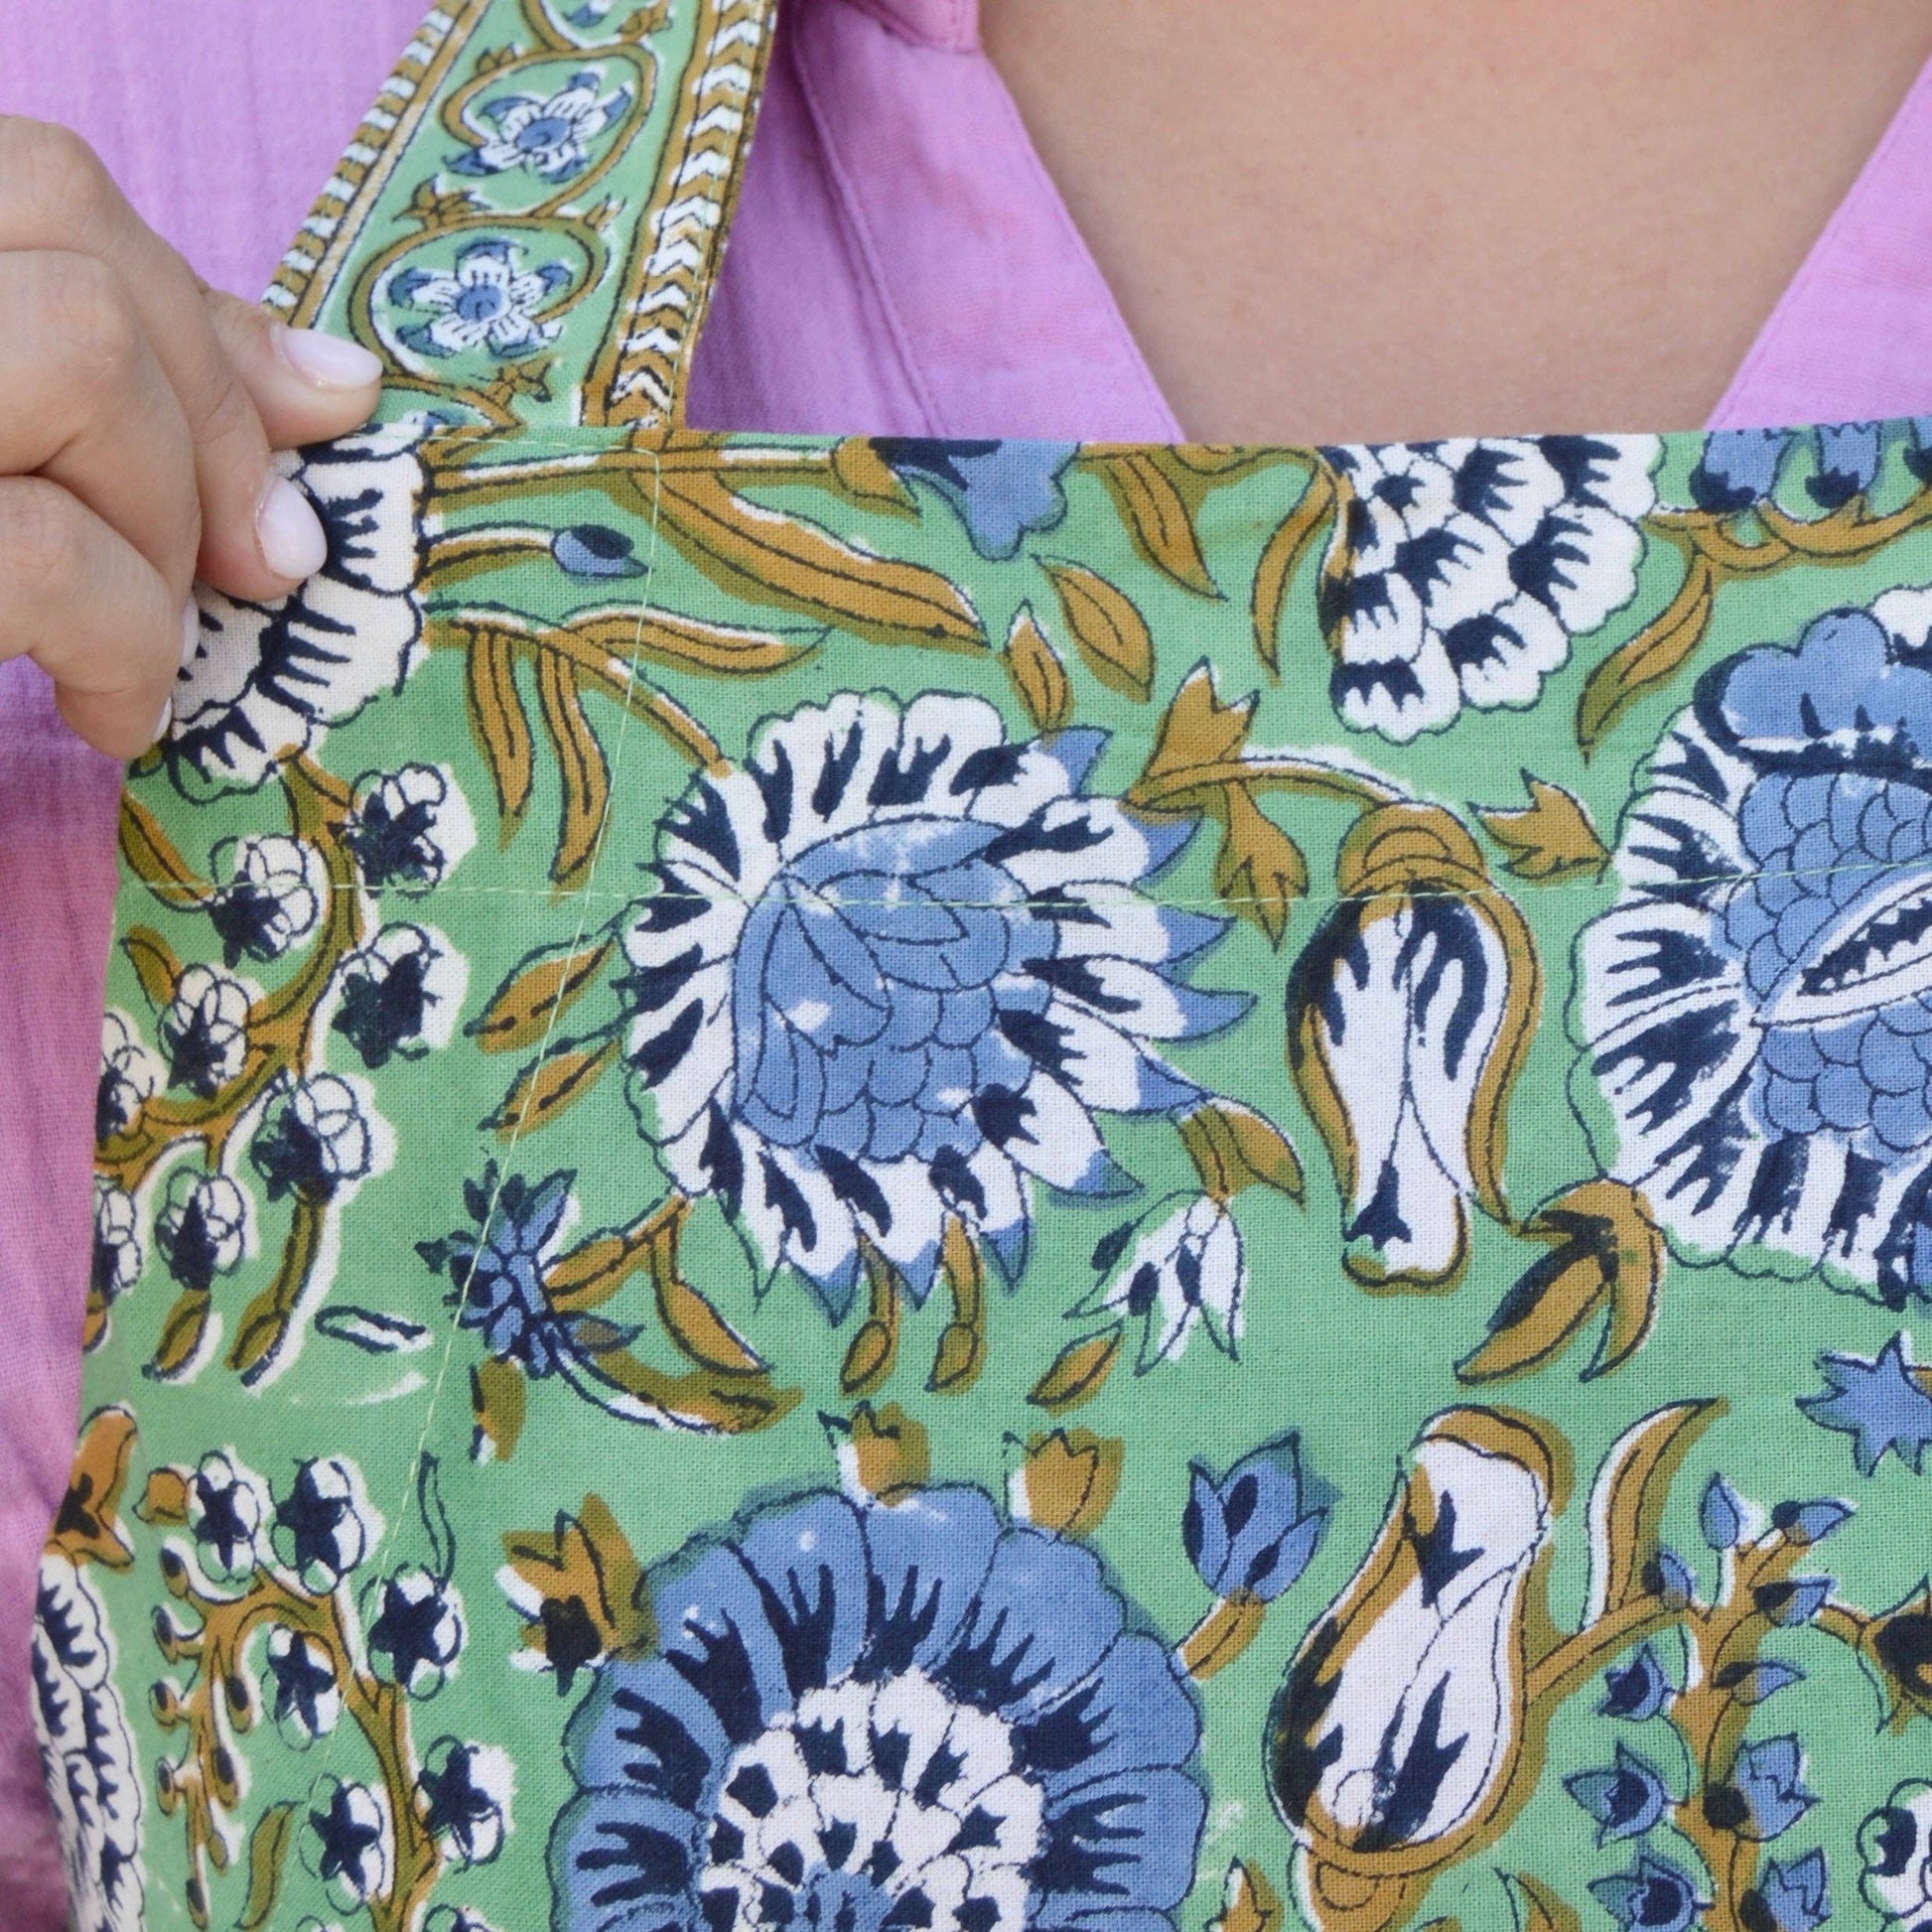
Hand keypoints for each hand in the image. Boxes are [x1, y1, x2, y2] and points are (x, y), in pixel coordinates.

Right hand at [0, 117, 385, 756]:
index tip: (290, 434)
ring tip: (137, 643)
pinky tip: (111, 714)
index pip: (40, 181)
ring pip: (83, 355)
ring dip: (164, 526)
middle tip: (248, 567)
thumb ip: (118, 392)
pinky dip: (127, 646)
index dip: (192, 311)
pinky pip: (43, 549)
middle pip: (72, 230)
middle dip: (213, 418)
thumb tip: (332, 381)